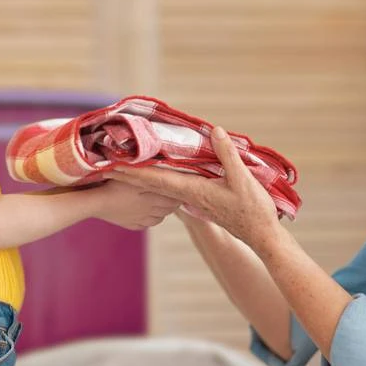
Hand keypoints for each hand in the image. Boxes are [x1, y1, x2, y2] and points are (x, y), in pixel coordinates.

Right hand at [92, 180, 180, 230]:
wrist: (97, 202)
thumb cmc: (115, 185)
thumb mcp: (134, 177)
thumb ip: (151, 177)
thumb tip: (167, 177)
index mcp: (152, 198)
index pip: (173, 200)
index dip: (177, 195)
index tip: (179, 189)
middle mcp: (150, 211)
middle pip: (168, 210)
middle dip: (173, 203)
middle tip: (173, 195)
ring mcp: (141, 220)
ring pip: (159, 219)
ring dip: (163, 212)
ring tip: (160, 204)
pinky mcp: (132, 225)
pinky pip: (147, 224)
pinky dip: (150, 219)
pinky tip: (147, 213)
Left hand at [108, 127, 281, 252]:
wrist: (261, 235)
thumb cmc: (253, 210)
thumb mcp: (243, 179)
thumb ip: (227, 155)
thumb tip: (214, 130)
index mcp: (192, 190)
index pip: (156, 178)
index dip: (132, 171)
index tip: (111, 164)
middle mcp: (188, 195)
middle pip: (151, 182)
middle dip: (128, 172)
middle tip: (104, 162)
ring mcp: (194, 198)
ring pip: (160, 184)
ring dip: (141, 175)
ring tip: (123, 164)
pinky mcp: (201, 199)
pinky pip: (173, 186)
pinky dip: (159, 178)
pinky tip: (157, 172)